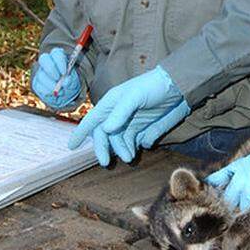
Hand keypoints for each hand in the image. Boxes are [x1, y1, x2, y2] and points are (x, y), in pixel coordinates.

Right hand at [31, 48, 81, 110]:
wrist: (64, 92)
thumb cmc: (70, 82)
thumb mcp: (74, 80)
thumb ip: (71, 80)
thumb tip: (66, 81)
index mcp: (58, 56)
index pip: (56, 53)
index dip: (60, 61)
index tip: (65, 72)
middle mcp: (47, 61)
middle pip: (44, 58)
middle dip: (51, 69)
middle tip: (58, 79)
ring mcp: (40, 71)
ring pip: (41, 75)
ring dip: (51, 85)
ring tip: (61, 91)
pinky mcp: (36, 82)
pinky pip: (38, 86)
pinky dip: (47, 92)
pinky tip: (54, 94)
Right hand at [67, 66, 189, 165]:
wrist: (177, 87)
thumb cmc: (152, 86)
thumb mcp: (135, 96)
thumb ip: (120, 112)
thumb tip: (106, 129)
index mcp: (111, 104)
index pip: (92, 120)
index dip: (81, 133)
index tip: (71, 146)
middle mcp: (117, 114)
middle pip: (104, 135)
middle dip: (103, 148)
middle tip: (106, 162)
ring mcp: (130, 122)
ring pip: (118, 141)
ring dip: (120, 150)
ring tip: (129, 157)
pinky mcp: (143, 128)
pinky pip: (133, 142)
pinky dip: (132, 148)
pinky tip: (136, 151)